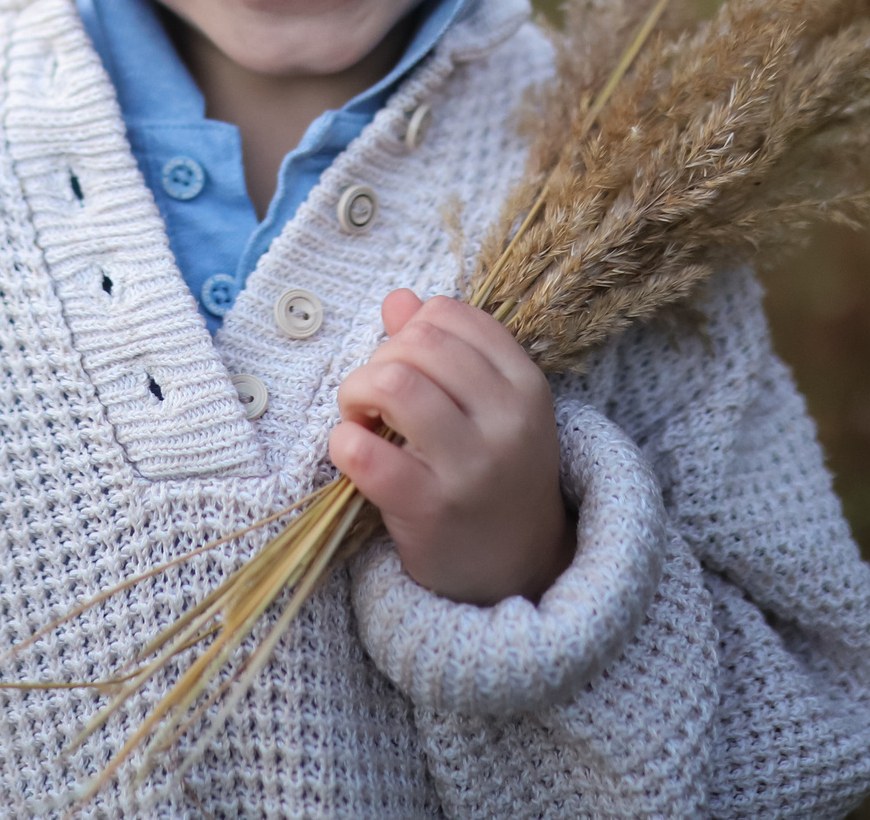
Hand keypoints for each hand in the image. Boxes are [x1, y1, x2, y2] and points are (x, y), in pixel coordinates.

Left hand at [328, 289, 573, 605]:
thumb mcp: (490, 407)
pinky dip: (344, 443)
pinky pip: (365, 453)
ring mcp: (470, 466)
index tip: (403, 363)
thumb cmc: (493, 474)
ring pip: (393, 384)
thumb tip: (399, 299)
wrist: (516, 569)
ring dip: (357, 393)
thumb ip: (447, 348)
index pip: (452, 315)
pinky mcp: (429, 508)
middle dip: (378, 360)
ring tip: (361, 420)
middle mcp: (507, 421)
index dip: (410, 329)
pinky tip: (353, 453)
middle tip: (375, 398)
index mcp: (525, 385)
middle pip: (418, 344)